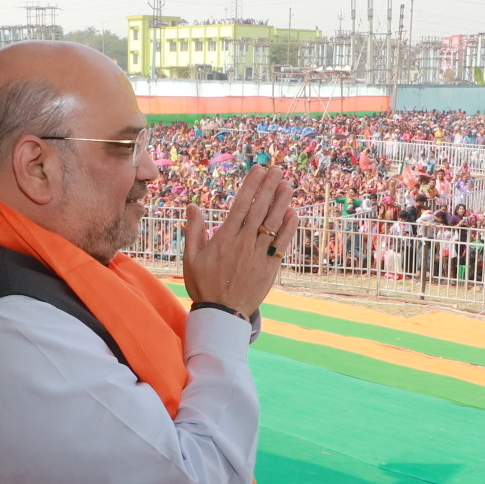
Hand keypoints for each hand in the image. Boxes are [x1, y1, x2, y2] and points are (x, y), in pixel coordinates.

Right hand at [182, 166, 296, 318]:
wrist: (222, 313)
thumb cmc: (204, 285)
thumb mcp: (191, 258)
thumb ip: (193, 231)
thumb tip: (192, 207)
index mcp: (224, 238)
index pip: (241, 205)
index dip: (251, 186)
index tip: (259, 170)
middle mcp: (243, 243)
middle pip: (259, 209)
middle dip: (269, 187)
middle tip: (278, 170)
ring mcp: (258, 255)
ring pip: (273, 224)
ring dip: (281, 202)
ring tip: (288, 185)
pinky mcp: (269, 267)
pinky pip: (281, 244)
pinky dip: (289, 228)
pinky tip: (293, 213)